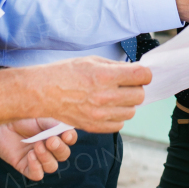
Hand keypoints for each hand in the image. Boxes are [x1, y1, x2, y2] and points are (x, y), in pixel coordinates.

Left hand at [0, 118, 76, 180]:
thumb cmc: (19, 118)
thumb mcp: (38, 117)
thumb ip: (52, 123)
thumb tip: (66, 129)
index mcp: (55, 134)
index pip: (70, 139)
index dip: (71, 138)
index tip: (66, 134)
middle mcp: (49, 148)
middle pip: (63, 155)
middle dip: (59, 148)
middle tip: (50, 141)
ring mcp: (38, 159)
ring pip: (52, 167)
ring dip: (46, 157)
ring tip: (36, 146)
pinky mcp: (25, 167)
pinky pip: (37, 175)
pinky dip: (36, 167)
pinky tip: (30, 155)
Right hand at [29, 56, 150, 132]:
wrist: (44, 91)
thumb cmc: (66, 73)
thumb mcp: (92, 60)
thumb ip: (116, 67)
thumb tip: (135, 71)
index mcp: (105, 76)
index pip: (142, 75)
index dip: (144, 74)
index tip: (141, 74)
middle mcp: (105, 96)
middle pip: (139, 95)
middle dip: (135, 88)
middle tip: (125, 85)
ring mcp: (100, 114)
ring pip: (131, 112)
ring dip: (127, 104)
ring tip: (114, 97)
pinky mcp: (94, 127)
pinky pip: (119, 125)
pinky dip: (117, 117)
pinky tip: (107, 108)